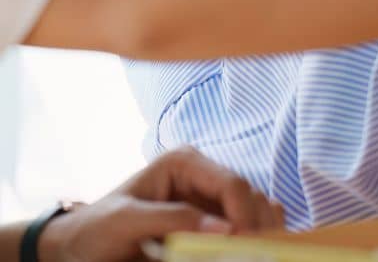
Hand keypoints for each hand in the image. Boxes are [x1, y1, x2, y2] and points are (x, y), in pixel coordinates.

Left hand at [39, 148, 281, 261]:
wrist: (79, 248)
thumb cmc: (96, 229)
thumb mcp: (126, 223)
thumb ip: (173, 220)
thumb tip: (227, 229)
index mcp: (185, 163)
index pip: (231, 184)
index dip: (245, 213)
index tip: (247, 244)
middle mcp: (205, 175)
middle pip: (250, 196)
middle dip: (258, 225)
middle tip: (259, 255)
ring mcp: (210, 199)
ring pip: (255, 210)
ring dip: (261, 234)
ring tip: (257, 255)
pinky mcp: (212, 221)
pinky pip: (245, 226)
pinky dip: (254, 239)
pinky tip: (251, 253)